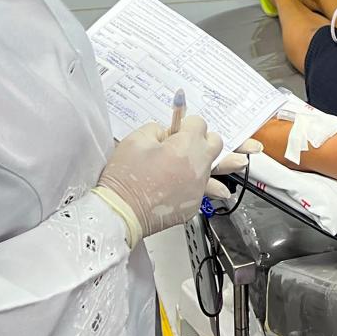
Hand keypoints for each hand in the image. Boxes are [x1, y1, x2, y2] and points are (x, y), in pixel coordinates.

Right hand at [95, 116, 221, 244]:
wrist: (121, 212)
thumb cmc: (126, 178)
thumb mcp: (136, 139)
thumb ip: (157, 129)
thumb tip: (167, 133)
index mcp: (187, 146)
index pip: (200, 123)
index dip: (185, 125)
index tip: (176, 130)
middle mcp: (199, 167)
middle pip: (215, 143)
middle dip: (201, 140)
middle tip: (183, 145)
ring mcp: (199, 188)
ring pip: (209, 167)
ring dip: (196, 163)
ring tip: (175, 167)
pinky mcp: (194, 204)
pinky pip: (199, 187)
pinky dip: (189, 183)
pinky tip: (171, 185)